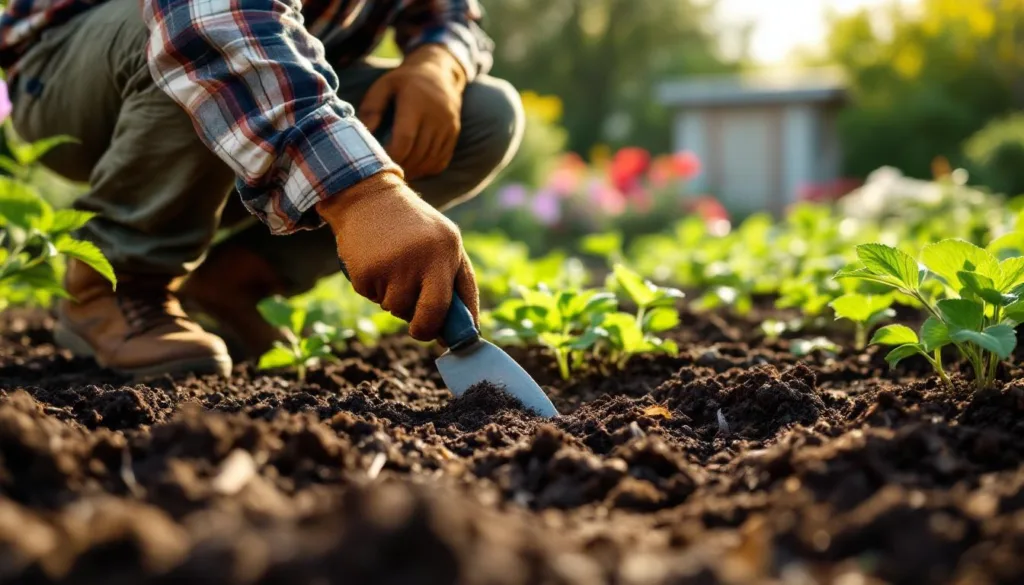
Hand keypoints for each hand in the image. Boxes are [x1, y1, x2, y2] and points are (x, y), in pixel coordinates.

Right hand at [316, 170, 479, 341]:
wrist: (370, 198)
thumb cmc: (417, 227)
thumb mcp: (448, 244)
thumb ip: (461, 285)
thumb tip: (468, 329)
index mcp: (444, 251)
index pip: (444, 305)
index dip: (441, 328)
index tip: (439, 336)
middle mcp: (417, 258)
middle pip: (420, 315)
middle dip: (420, 327)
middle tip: (417, 324)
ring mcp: (388, 266)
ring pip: (395, 308)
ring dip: (396, 300)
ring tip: (395, 270)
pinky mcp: (362, 271)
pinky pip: (372, 297)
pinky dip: (375, 289)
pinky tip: (377, 263)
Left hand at [359, 45, 466, 179]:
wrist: (440, 73)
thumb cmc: (405, 81)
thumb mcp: (384, 85)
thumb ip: (372, 108)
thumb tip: (364, 134)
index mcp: (416, 103)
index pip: (405, 139)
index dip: (391, 156)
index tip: (378, 162)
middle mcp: (436, 116)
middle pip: (417, 153)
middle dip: (400, 166)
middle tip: (384, 171)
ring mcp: (448, 127)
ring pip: (429, 160)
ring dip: (413, 171)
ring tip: (398, 172)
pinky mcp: (453, 134)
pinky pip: (441, 161)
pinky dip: (426, 169)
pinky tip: (414, 168)